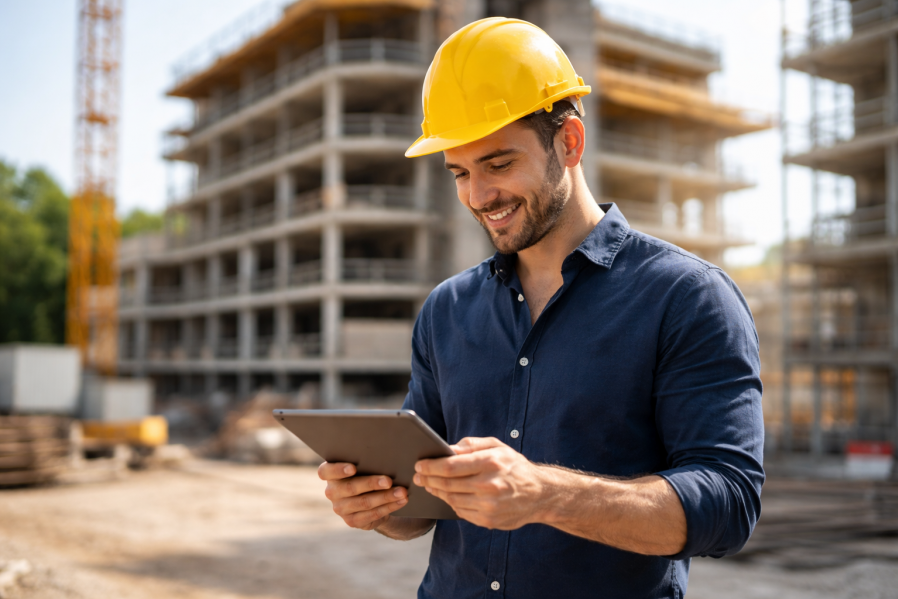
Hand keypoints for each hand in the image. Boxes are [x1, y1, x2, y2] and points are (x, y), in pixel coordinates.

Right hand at [318, 462, 408, 530]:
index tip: (353, 468)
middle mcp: (331, 492)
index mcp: (330, 474)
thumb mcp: (363, 465)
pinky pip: (372, 514)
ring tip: (402, 492)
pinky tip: (401, 501)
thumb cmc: (367, 472)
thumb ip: (366, 461)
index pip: (325, 472)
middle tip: (389, 481)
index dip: (338, 470)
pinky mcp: (352, 521)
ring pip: (364, 502)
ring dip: (385, 497)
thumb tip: (384, 455)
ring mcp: (340, 508)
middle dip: (372, 483)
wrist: (370, 496)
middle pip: (350, 488)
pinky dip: (389, 507)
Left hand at [413, 437, 546, 529]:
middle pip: (448, 484)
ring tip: (428, 484)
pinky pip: (461, 511)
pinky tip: (446, 495)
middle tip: (418, 476)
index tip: (419, 464)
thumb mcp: (497, 447)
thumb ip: (471, 445)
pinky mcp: (489, 520)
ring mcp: (489, 505)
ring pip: (452, 499)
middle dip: (428, 479)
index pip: (451, 465)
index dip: (431, 466)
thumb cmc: (515, 466)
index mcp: (491, 462)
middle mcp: (490, 485)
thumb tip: (446, 448)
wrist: (540, 494)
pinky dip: (450, 503)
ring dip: (436, 491)